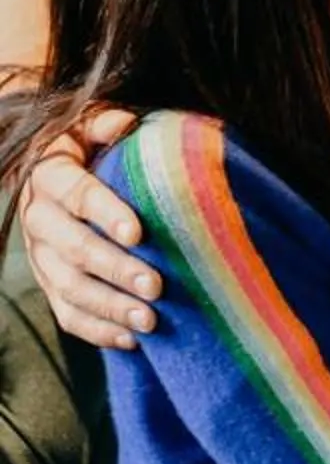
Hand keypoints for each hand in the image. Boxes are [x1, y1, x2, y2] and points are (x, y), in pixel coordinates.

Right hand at [20, 108, 154, 349]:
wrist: (45, 171)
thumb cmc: (83, 147)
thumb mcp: (87, 125)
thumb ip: (107, 123)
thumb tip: (127, 124)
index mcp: (49, 177)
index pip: (75, 195)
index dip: (104, 213)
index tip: (138, 233)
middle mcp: (39, 220)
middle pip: (73, 249)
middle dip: (115, 270)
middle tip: (156, 286)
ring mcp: (41, 258)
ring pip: (69, 288)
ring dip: (110, 307)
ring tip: (150, 321)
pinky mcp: (49, 285)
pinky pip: (67, 315)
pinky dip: (98, 331)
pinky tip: (132, 340)